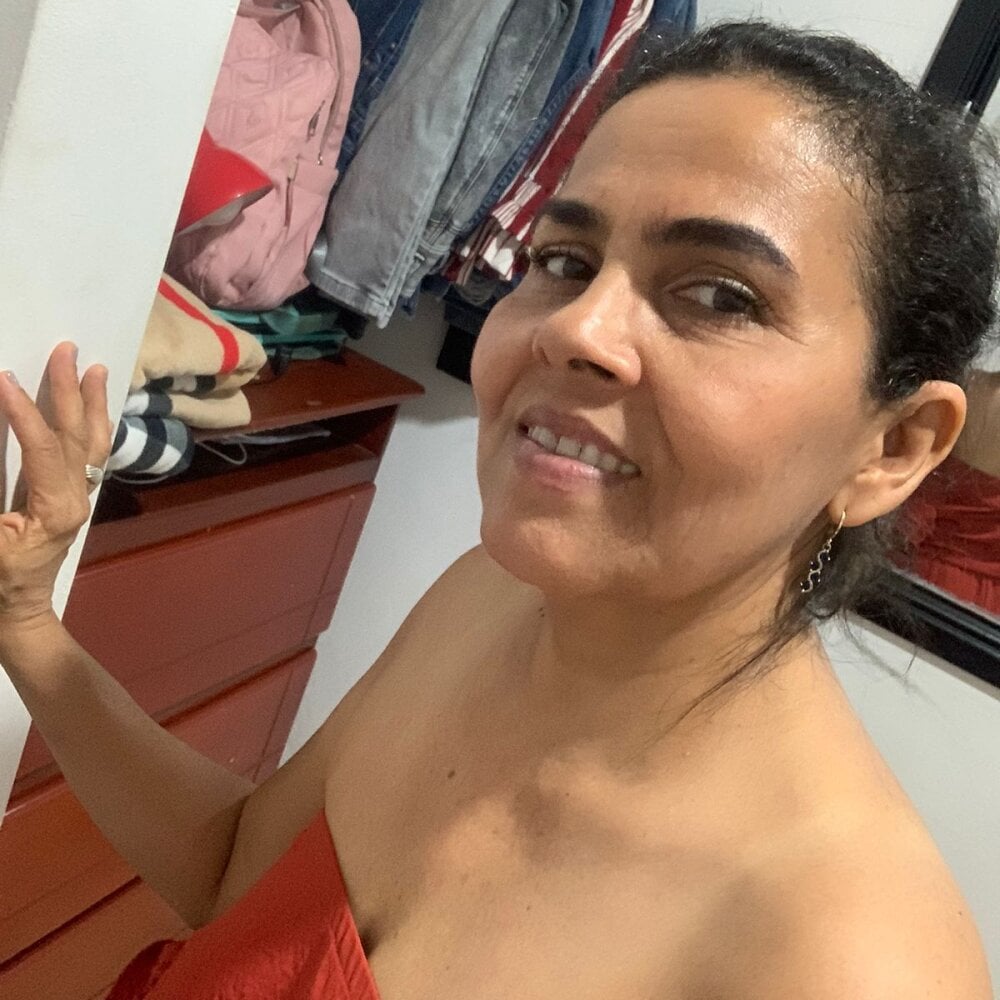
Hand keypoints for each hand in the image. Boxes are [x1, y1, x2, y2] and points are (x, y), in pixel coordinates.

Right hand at [0, 342, 110, 633]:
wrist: (12, 617)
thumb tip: (2, 440)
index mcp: (57, 510)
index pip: (42, 448)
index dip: (22, 412)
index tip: (3, 376)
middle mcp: (78, 500)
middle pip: (75, 436)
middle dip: (70, 390)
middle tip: (67, 348)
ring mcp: (79, 499)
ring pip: (90, 443)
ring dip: (91, 403)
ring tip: (97, 367)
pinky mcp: (72, 500)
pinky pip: (86, 455)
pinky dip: (89, 425)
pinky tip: (91, 405)